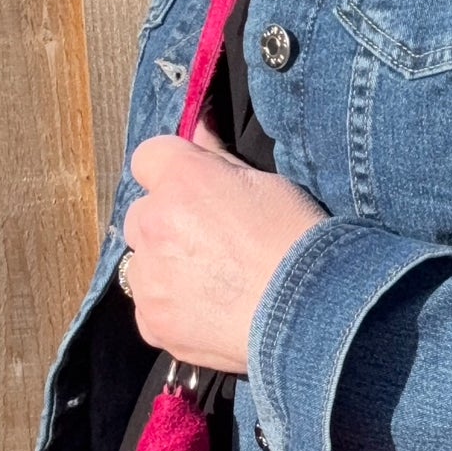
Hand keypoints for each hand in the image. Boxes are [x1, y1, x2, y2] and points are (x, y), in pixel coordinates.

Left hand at [122, 113, 327, 374]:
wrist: (311, 313)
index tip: (191, 191)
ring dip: (165, 271)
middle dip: (165, 226)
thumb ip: (219, 160)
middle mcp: (154, 222)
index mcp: (182, 178)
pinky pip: (150, 312)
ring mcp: (150, 277)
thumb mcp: (267, 184)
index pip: (148, 158)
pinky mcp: (154, 322)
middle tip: (208, 247)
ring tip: (212, 288)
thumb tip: (199, 128)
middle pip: (140, 216)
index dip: (170, 174)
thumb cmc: (298, 243)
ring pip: (141, 266)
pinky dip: (170, 313)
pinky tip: (207, 317)